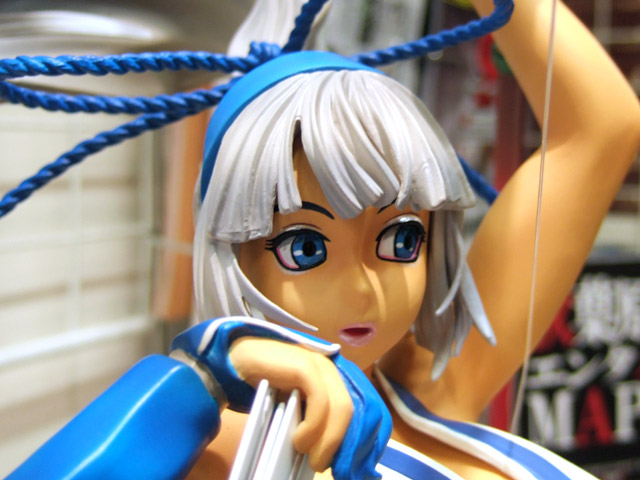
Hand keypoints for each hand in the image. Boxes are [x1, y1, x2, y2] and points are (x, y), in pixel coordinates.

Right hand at [170, 316, 390, 479]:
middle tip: (323, 466)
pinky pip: (320, 401)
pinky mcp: (305, 365)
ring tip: (312, 459)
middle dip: (345, 445)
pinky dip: (313, 426)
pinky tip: (299, 440)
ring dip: (328, 441)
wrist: (237, 362)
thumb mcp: (298, 410)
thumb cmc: (267, 389)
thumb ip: (317, 422)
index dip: (367, 440)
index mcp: (337, 380)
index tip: (354, 468)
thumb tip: (331, 455)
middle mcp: (335, 370)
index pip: (367, 410)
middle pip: (356, 412)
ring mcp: (321, 365)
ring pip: (341, 408)